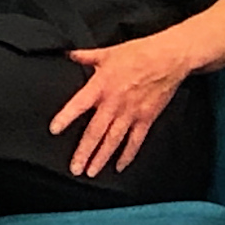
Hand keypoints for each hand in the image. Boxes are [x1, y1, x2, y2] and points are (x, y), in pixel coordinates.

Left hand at [51, 34, 196, 177]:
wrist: (170, 58)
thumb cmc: (138, 53)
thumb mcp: (107, 52)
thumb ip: (84, 56)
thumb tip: (68, 54)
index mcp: (101, 86)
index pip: (78, 105)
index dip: (66, 117)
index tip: (54, 131)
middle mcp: (114, 104)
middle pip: (95, 132)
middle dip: (84, 152)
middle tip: (74, 168)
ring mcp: (131, 113)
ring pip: (113, 140)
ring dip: (101, 158)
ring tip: (90, 172)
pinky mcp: (146, 118)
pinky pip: (135, 141)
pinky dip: (127, 155)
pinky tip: (119, 167)